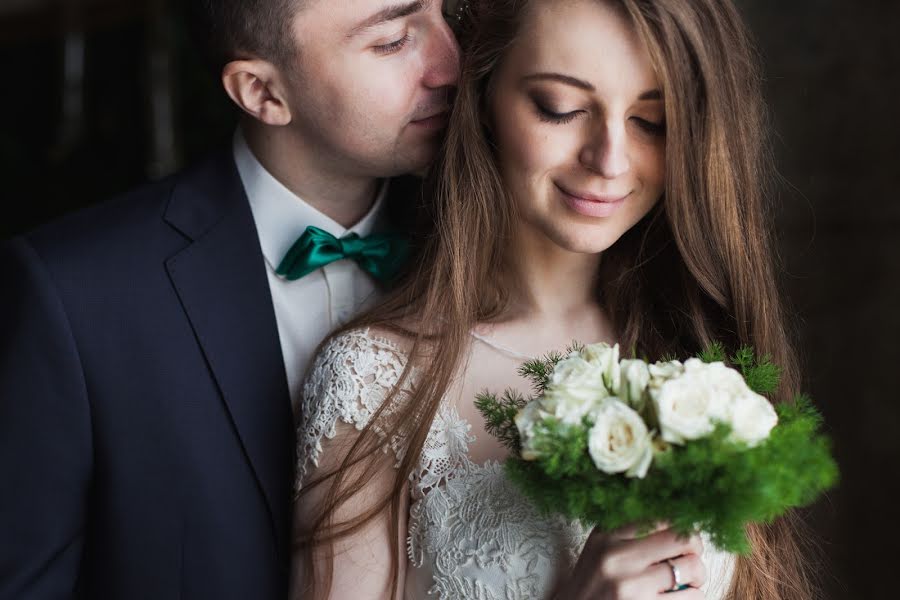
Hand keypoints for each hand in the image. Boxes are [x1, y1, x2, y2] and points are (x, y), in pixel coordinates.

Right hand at [554, 523, 706, 598]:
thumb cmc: (594, 583)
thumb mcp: (601, 547)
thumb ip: (629, 530)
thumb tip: (675, 517)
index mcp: (607, 535)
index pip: (661, 516)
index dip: (681, 525)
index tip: (681, 536)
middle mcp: (618, 557)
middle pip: (682, 538)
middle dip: (695, 549)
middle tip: (690, 558)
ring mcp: (631, 585)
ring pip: (692, 569)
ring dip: (698, 576)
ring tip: (688, 581)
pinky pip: (691, 597)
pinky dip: (694, 596)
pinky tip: (680, 597)